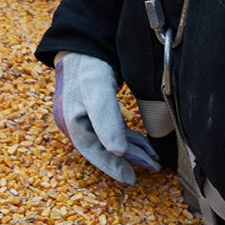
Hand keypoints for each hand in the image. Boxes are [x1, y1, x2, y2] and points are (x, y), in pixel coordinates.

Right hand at [49, 52, 160, 183]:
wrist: (83, 45)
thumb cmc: (89, 65)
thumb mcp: (97, 89)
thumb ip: (106, 119)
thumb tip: (117, 151)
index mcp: (70, 119)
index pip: (92, 148)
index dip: (111, 165)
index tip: (131, 179)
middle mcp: (74, 122)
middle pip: (101, 147)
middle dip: (127, 160)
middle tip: (152, 167)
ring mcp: (82, 118)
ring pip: (108, 141)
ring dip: (132, 150)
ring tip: (154, 159)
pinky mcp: (92, 113)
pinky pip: (110, 132)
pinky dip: (127, 139)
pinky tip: (144, 145)